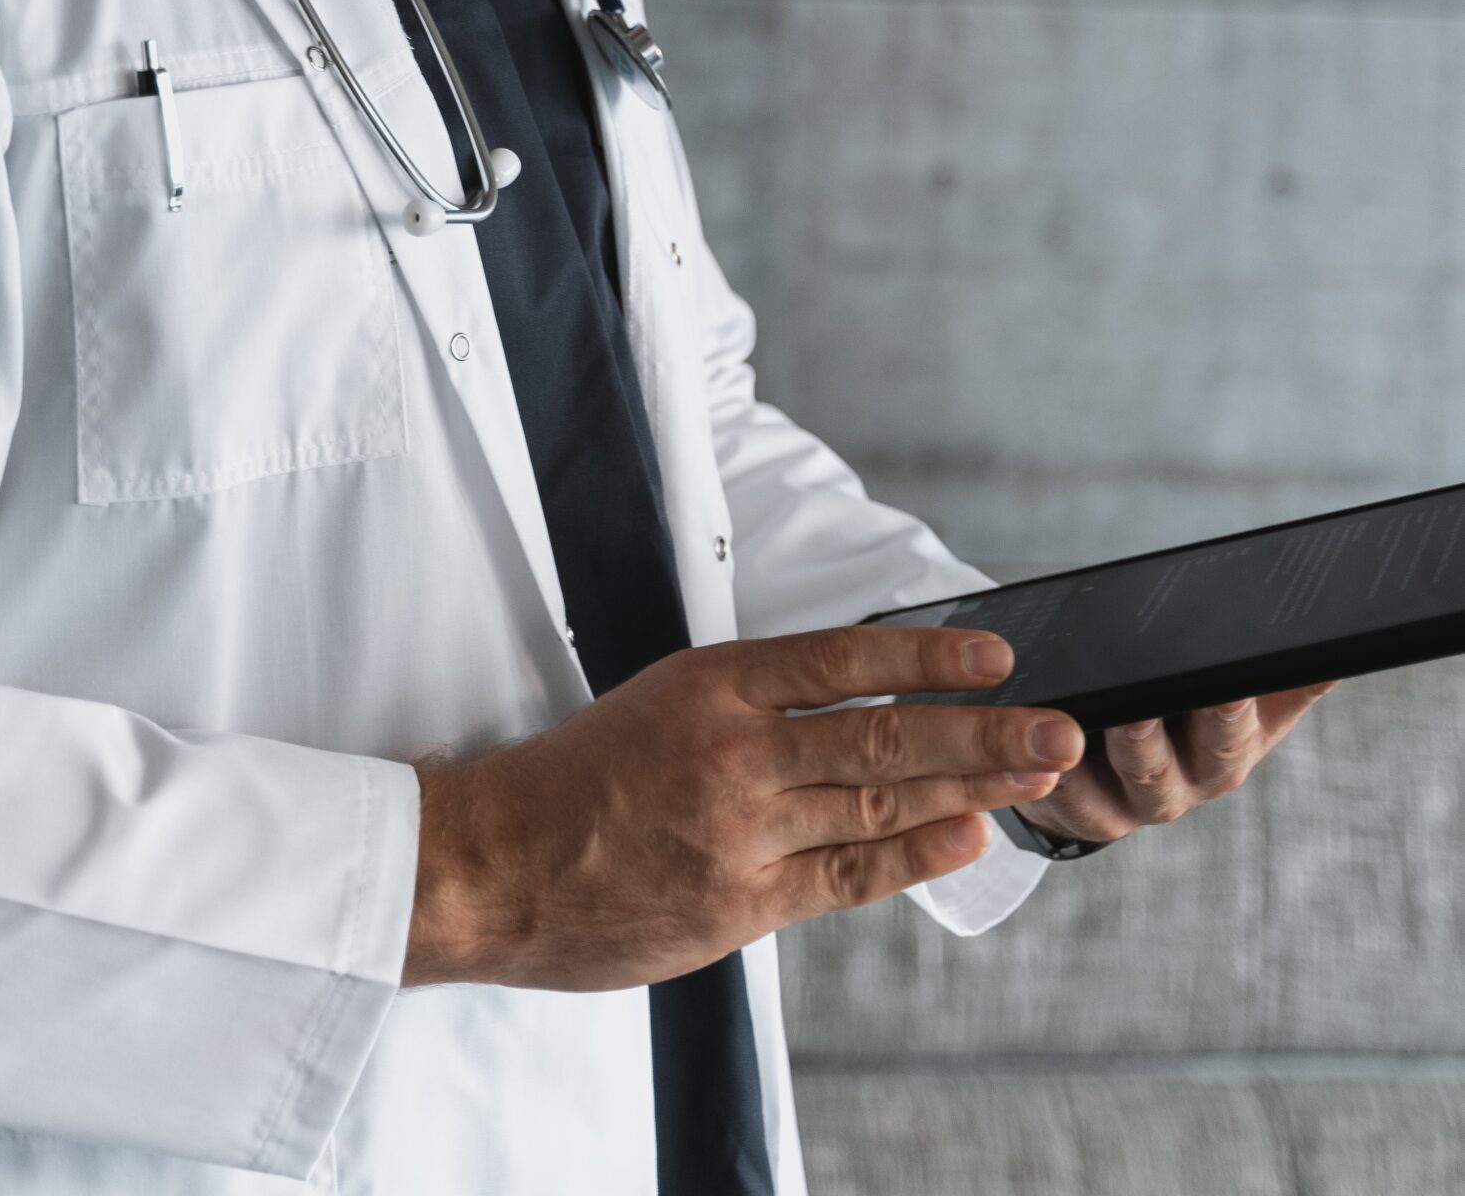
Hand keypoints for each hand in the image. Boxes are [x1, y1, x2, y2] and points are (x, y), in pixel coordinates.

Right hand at [401, 625, 1084, 989]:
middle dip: (984, 730)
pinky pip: (845, 875)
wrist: (497, 861)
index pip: (846, 658)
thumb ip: (761, 702)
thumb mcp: (668, 698)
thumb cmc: (583, 775)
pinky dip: (913, 855)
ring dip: (970, 788)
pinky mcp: (738, 903)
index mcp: (714, 682)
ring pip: (877, 802)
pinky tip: (967, 837)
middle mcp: (734, 750)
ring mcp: (739, 830)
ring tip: (1035, 772)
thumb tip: (866, 697)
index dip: (930, 654)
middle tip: (1057, 725)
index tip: (998, 652)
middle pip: (883, 734)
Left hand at [1014, 682, 1336, 846]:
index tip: (1221, 686)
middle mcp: (1177, 788)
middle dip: (1150, 742)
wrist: (1133, 766)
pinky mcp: (1072, 813)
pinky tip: (1021, 740)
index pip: (1231, 737)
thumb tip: (1335, 649)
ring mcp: (1122, 806)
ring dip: (1081, 762)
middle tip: (1135, 709)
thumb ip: (1285, 676)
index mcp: (1224, 754)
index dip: (1227, 715)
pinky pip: (1049, 796)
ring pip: (1091, 792)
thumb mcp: (1249, 700)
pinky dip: (1034, 773)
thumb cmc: (1192, 715)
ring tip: (1074, 725)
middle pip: (1162, 772)